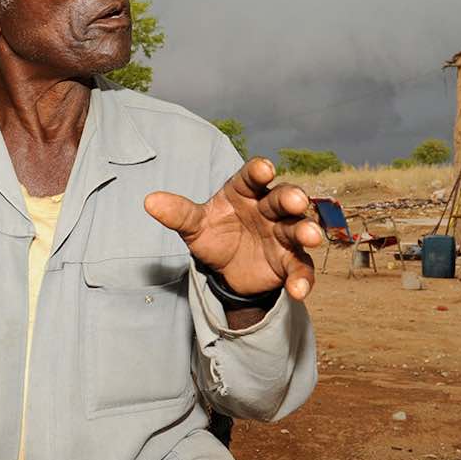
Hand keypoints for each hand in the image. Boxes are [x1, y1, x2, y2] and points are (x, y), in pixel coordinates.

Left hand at [143, 158, 323, 300]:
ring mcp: (282, 235)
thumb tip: (150, 202)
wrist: (228, 269)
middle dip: (291, 199)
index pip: (252, 177)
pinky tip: (299, 290)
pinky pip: (299, 268)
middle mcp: (269, 209)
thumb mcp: (195, 226)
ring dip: (305, 232)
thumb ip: (178, 214)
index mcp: (245, 192)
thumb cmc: (215, 234)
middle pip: (282, 200)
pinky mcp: (288, 262)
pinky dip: (302, 279)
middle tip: (296, 200)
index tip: (264, 169)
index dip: (259, 171)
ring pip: (297, 230)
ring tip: (311, 237)